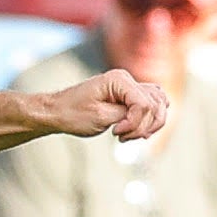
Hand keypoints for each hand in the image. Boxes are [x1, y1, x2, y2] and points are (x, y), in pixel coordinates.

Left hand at [35, 70, 168, 141]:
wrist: (58, 111)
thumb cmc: (73, 113)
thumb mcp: (100, 117)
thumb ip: (126, 115)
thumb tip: (147, 117)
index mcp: (119, 80)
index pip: (144, 103)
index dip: (135, 123)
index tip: (117, 133)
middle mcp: (126, 79)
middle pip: (155, 104)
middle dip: (143, 126)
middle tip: (123, 137)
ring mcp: (129, 87)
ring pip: (158, 104)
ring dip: (147, 124)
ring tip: (127, 135)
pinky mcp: (129, 96)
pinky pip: (150, 105)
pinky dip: (147, 120)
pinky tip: (134, 131)